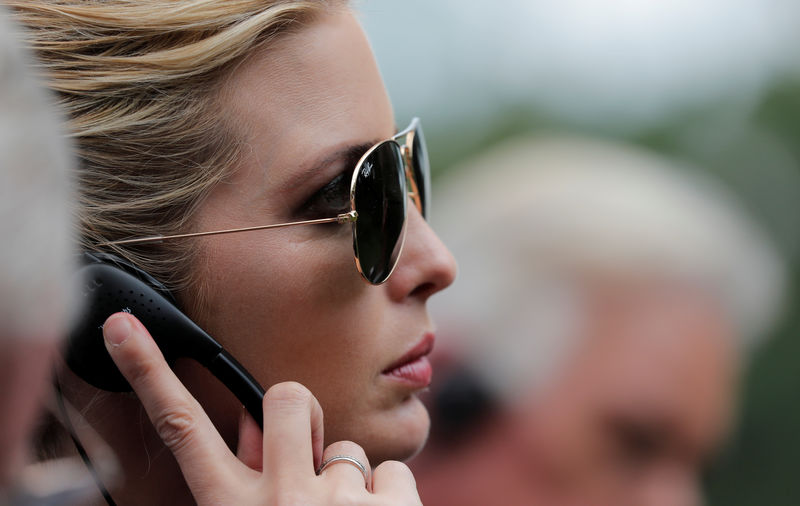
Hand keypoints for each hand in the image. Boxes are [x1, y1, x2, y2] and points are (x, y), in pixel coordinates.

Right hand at [101, 312, 421, 504]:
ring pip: (347, 447)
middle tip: (304, 462)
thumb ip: (249, 482)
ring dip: (346, 483)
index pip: (180, 429)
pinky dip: (388, 499)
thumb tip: (251, 427)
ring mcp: (336, 504)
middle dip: (299, 419)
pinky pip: (392, 470)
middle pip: (286, 397)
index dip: (148, 372)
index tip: (121, 326)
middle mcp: (278, 503)